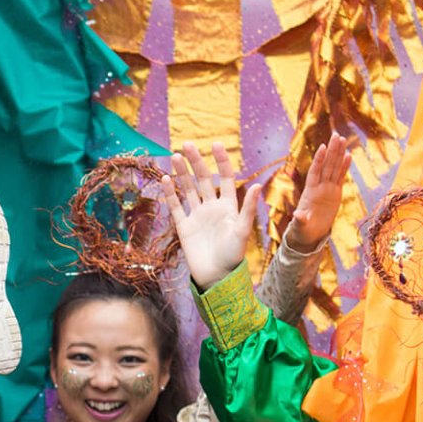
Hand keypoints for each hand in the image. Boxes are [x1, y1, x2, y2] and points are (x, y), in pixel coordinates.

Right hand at [162, 142, 260, 291]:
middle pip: (203, 179)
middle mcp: (212, 207)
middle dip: (196, 162)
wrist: (216, 277)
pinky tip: (165, 179)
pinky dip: (170, 193)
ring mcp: (197, 216)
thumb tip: (257, 185)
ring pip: (188, 189)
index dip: (221, 161)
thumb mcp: (242, 230)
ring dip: (181, 173)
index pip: (225, 177)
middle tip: (187, 145)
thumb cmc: (233, 255)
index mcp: (229, 205)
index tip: (215, 144)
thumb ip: (247, 208)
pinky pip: (176, 207)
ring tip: (175, 157)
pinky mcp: (184, 227)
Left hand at [283, 132, 351, 251]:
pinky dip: (344, 167)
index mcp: (310, 192)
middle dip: (331, 151)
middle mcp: (319, 187)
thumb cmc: (302, 229)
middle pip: (327, 165)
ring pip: (334, 168)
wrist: (310, 234)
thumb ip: (300, 219)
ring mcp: (327, 189)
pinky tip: (349, 156)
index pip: (315, 172)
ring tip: (343, 140)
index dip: (319, 160)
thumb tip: (297, 215)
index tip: (322, 146)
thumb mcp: (300, 225)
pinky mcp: (335, 193)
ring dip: (338, 154)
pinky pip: (340, 177)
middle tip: (337, 135)